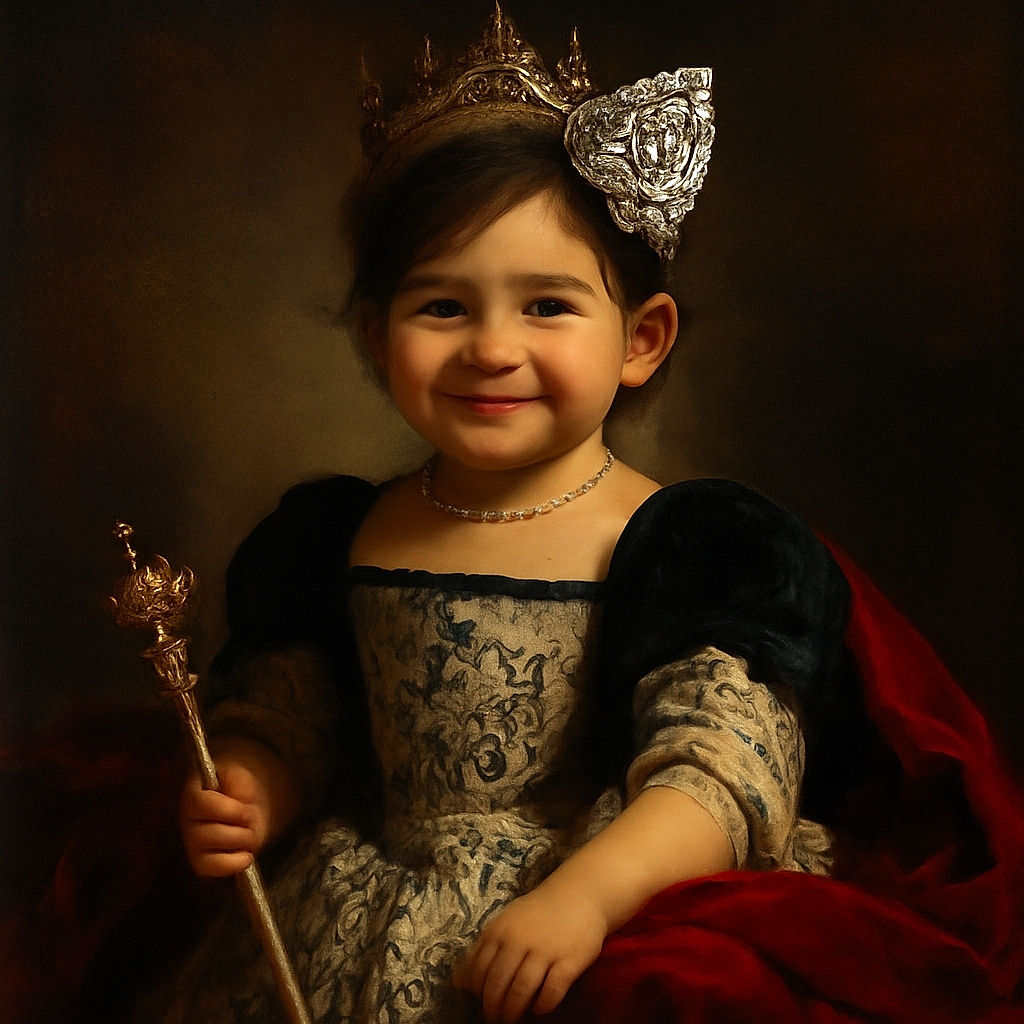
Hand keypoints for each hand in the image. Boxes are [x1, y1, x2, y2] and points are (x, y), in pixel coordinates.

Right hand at [180, 759, 271, 876]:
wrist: (247, 807)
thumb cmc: (239, 790)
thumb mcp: (241, 776)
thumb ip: (238, 782)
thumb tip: (240, 797)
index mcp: (193, 793)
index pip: (201, 805)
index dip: (228, 811)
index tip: (247, 812)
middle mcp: (187, 819)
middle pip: (209, 834)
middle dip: (239, 830)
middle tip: (251, 822)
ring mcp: (192, 843)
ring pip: (212, 853)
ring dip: (239, 844)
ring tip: (249, 834)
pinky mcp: (200, 862)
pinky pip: (212, 870)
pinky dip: (234, 864)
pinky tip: (246, 855)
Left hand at [454, 883, 607, 1022]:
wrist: (579, 894)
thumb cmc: (538, 912)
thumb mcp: (506, 923)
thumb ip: (483, 950)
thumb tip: (458, 983)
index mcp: (500, 930)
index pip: (479, 970)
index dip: (478, 991)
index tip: (481, 1001)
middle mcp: (519, 940)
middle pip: (498, 984)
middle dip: (493, 1008)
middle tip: (495, 1019)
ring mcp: (545, 951)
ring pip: (521, 991)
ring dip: (514, 1011)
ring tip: (512, 1019)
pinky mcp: (569, 961)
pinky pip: (551, 992)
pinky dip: (543, 1005)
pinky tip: (539, 1008)